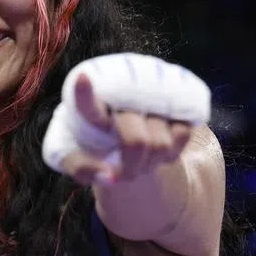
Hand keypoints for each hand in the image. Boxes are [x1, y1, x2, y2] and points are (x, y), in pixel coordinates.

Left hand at [61, 73, 191, 184]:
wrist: (114, 134)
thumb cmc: (89, 142)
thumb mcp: (73, 157)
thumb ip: (82, 168)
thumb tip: (109, 176)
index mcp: (92, 103)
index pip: (88, 102)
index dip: (85, 93)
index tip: (82, 78)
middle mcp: (124, 93)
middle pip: (136, 143)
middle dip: (130, 169)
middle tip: (124, 176)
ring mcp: (154, 96)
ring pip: (160, 143)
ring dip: (149, 164)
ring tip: (138, 160)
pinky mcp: (178, 103)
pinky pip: (182, 134)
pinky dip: (169, 152)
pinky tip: (156, 149)